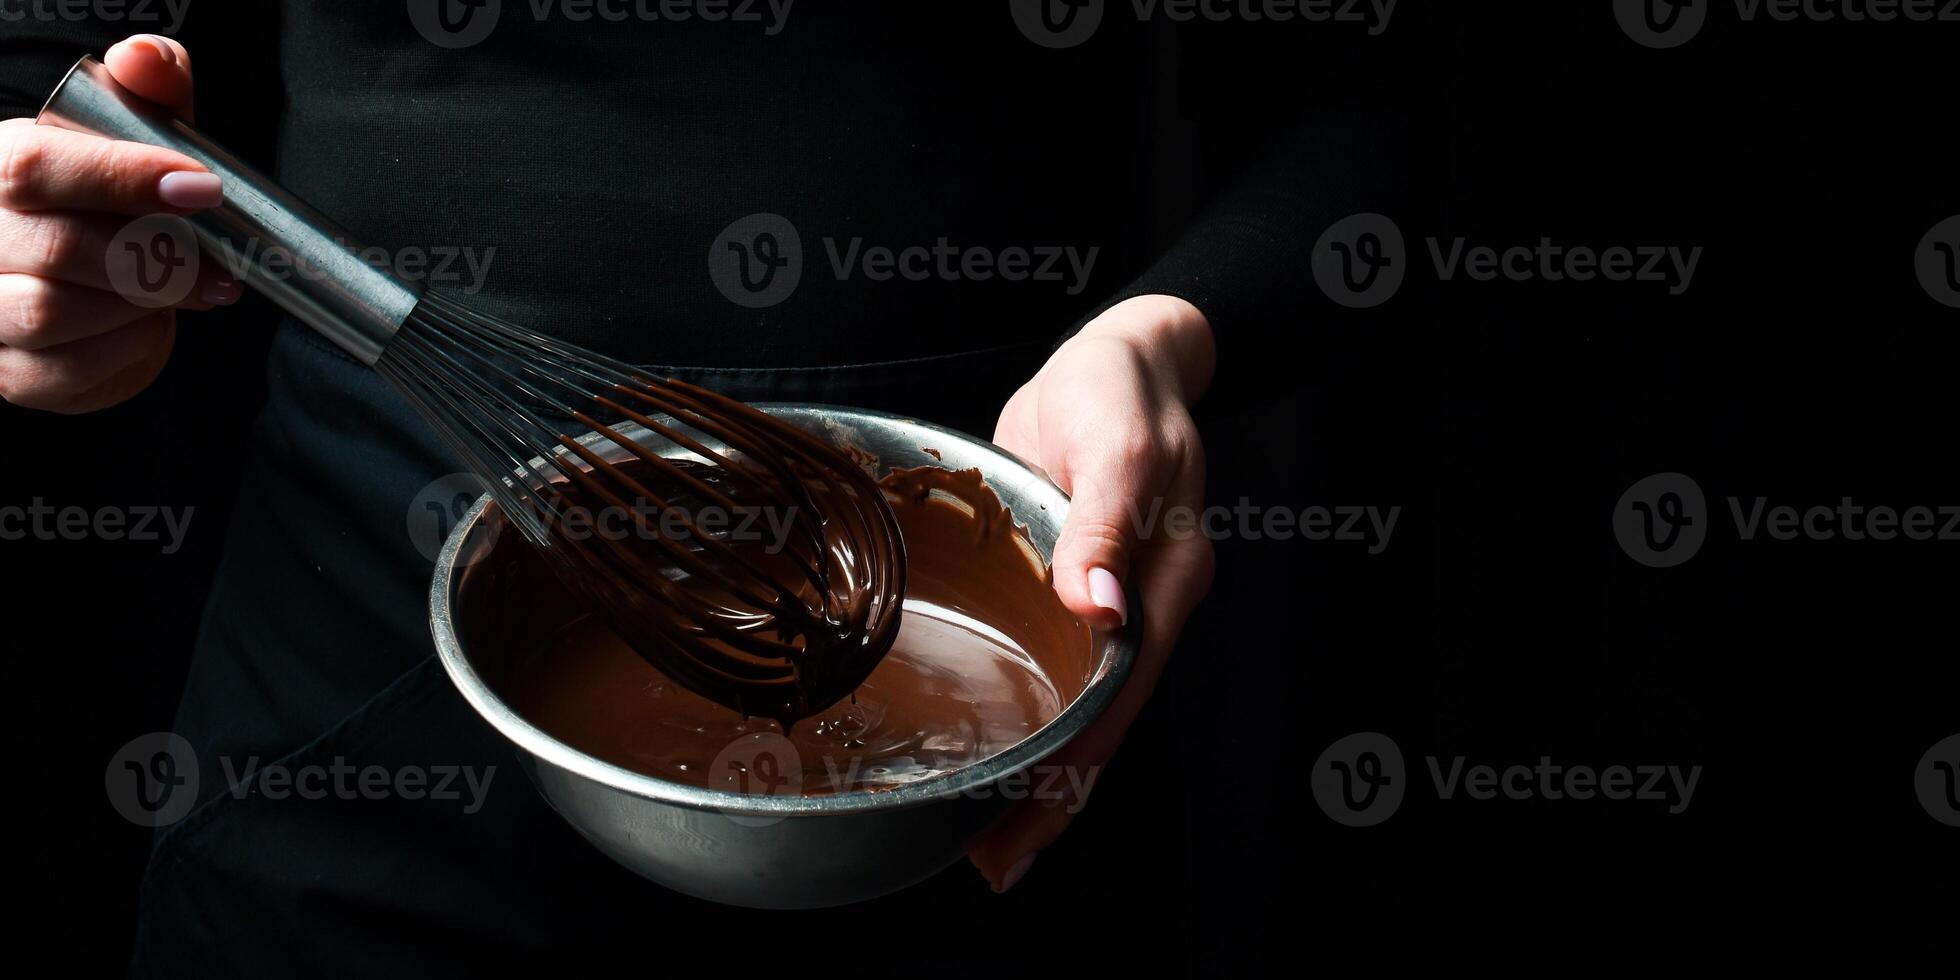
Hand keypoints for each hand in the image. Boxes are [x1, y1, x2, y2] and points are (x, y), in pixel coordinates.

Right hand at [0, 35, 236, 414]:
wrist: (110, 282)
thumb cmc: (119, 203)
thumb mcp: (140, 135)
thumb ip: (149, 89)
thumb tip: (144, 57)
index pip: (33, 168)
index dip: (123, 178)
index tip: (202, 190)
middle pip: (54, 247)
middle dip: (155, 257)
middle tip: (213, 262)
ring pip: (51, 311)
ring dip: (141, 303)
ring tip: (185, 290)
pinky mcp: (10, 371)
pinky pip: (63, 370)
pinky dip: (127, 349)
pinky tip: (149, 326)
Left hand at [969, 293, 1216, 890]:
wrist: (1122, 357)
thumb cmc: (1116, 388)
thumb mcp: (1115, 444)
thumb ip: (1105, 524)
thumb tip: (1098, 609)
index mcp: (1164, 580)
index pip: (1120, 696)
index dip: (1076, 763)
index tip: (1030, 814)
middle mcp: (1147, 605)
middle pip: (1106, 723)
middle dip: (1056, 797)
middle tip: (995, 861)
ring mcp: (1119, 604)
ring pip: (1087, 711)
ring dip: (1044, 775)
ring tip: (990, 837)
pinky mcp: (1086, 591)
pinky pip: (1068, 674)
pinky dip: (1040, 723)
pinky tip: (1003, 754)